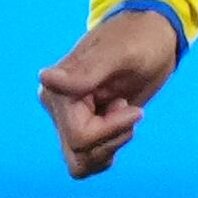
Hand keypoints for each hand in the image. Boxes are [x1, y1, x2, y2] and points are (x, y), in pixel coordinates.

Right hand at [39, 3, 183, 178]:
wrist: (152, 34)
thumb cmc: (139, 38)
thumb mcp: (120, 53)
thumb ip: (85, 72)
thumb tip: (45, 78)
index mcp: (58, 90)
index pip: (80, 137)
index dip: (112, 129)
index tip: (133, 107)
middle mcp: (57, 106)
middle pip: (80, 153)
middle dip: (112, 139)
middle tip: (129, 110)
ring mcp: (69, 118)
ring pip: (80, 162)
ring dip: (110, 147)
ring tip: (123, 116)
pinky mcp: (84, 124)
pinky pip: (86, 160)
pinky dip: (107, 151)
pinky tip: (121, 127)